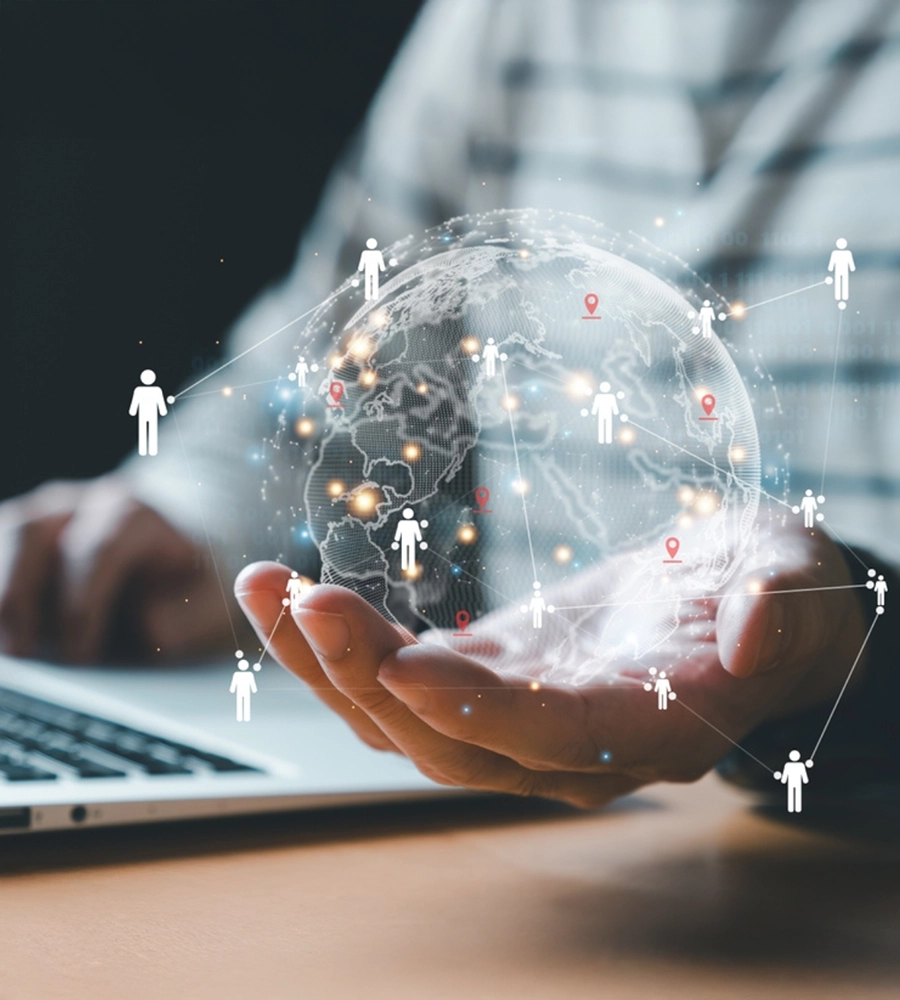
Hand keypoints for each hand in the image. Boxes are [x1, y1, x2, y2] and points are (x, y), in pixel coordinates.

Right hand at [0, 476, 234, 661]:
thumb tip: (151, 626)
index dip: (84, 604)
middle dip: (22, 595)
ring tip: (5, 651)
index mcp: (135, 515)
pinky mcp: (17, 535)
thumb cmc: (188, 584)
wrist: (174, 556)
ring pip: (5, 535)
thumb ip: (189, 615)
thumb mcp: (209, 602)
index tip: (79, 655)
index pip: (101, 550)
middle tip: (23, 653)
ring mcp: (43, 514)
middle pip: (35, 533)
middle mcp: (83, 504)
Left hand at [235, 514, 867, 807]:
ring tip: (268, 588)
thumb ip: (781, 604)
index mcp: (650, 726)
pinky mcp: (488, 679)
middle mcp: (571, 746)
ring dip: (330, 666)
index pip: (554, 737)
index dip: (481, 711)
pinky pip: (400, 682)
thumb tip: (755, 634)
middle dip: (369, 679)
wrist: (731, 604)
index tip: (403, 665)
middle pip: (453, 745)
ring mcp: (518, 719)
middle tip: (303, 599)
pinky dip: (344, 646)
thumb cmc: (769, 586)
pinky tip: (294, 597)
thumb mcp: (792, 573)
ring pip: (405, 723)